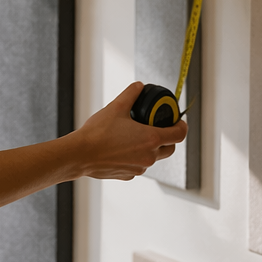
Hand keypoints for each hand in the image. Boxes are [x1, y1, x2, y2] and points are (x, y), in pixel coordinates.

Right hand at [70, 82, 187, 179]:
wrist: (79, 155)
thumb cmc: (97, 133)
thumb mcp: (116, 107)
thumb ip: (131, 94)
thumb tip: (139, 86)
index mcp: (151, 139)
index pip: (179, 134)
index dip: (182, 126)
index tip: (178, 121)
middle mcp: (149, 157)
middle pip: (170, 149)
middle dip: (168, 138)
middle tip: (159, 128)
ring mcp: (139, 168)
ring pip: (153, 158)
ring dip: (151, 148)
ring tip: (136, 136)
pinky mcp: (128, 175)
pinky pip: (139, 165)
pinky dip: (136, 157)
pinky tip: (122, 148)